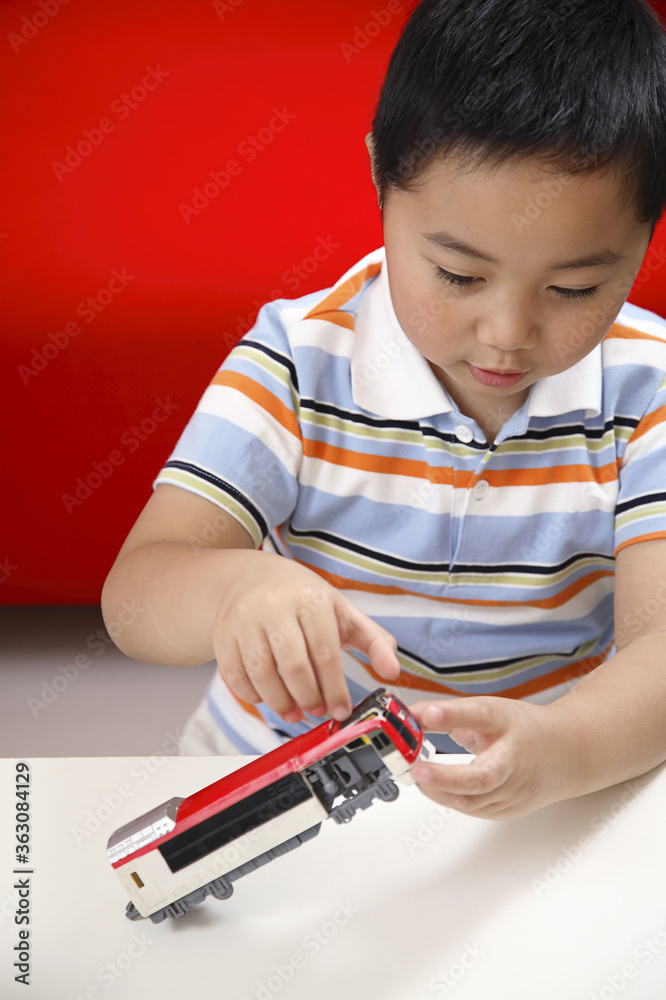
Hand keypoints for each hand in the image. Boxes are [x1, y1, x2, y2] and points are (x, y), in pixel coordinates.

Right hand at [212, 552, 400, 722]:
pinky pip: (235, 676)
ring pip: (261, 674)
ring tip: (295, 713)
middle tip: (317, 712)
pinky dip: (253, 696)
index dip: (334, 688)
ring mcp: (244, 620)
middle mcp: (274, 606)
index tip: (340, 710)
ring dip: (280, 703)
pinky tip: (269, 699)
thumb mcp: (342, 612)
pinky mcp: (222, 634)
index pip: (325, 652)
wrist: (251, 578)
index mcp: (310, 599)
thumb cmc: (303, 599)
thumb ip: (373, 640)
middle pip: (293, 666)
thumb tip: (393, 671)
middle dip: (308, 698)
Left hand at [409, 696, 579, 819]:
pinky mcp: (509, 809)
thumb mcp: (488, 711)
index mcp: (508, 723)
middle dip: (445, 777)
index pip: (480, 715)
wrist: (565, 754)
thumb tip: (409, 715)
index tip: (425, 714)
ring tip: (416, 776)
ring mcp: (515, 790)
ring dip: (439, 791)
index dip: (451, 715)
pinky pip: (474, 810)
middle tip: (415, 769)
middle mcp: (514, 759)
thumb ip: (448, 713)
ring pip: (474, 801)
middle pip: (483, 776)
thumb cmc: (522, 730)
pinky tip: (435, 789)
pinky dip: (451, 800)